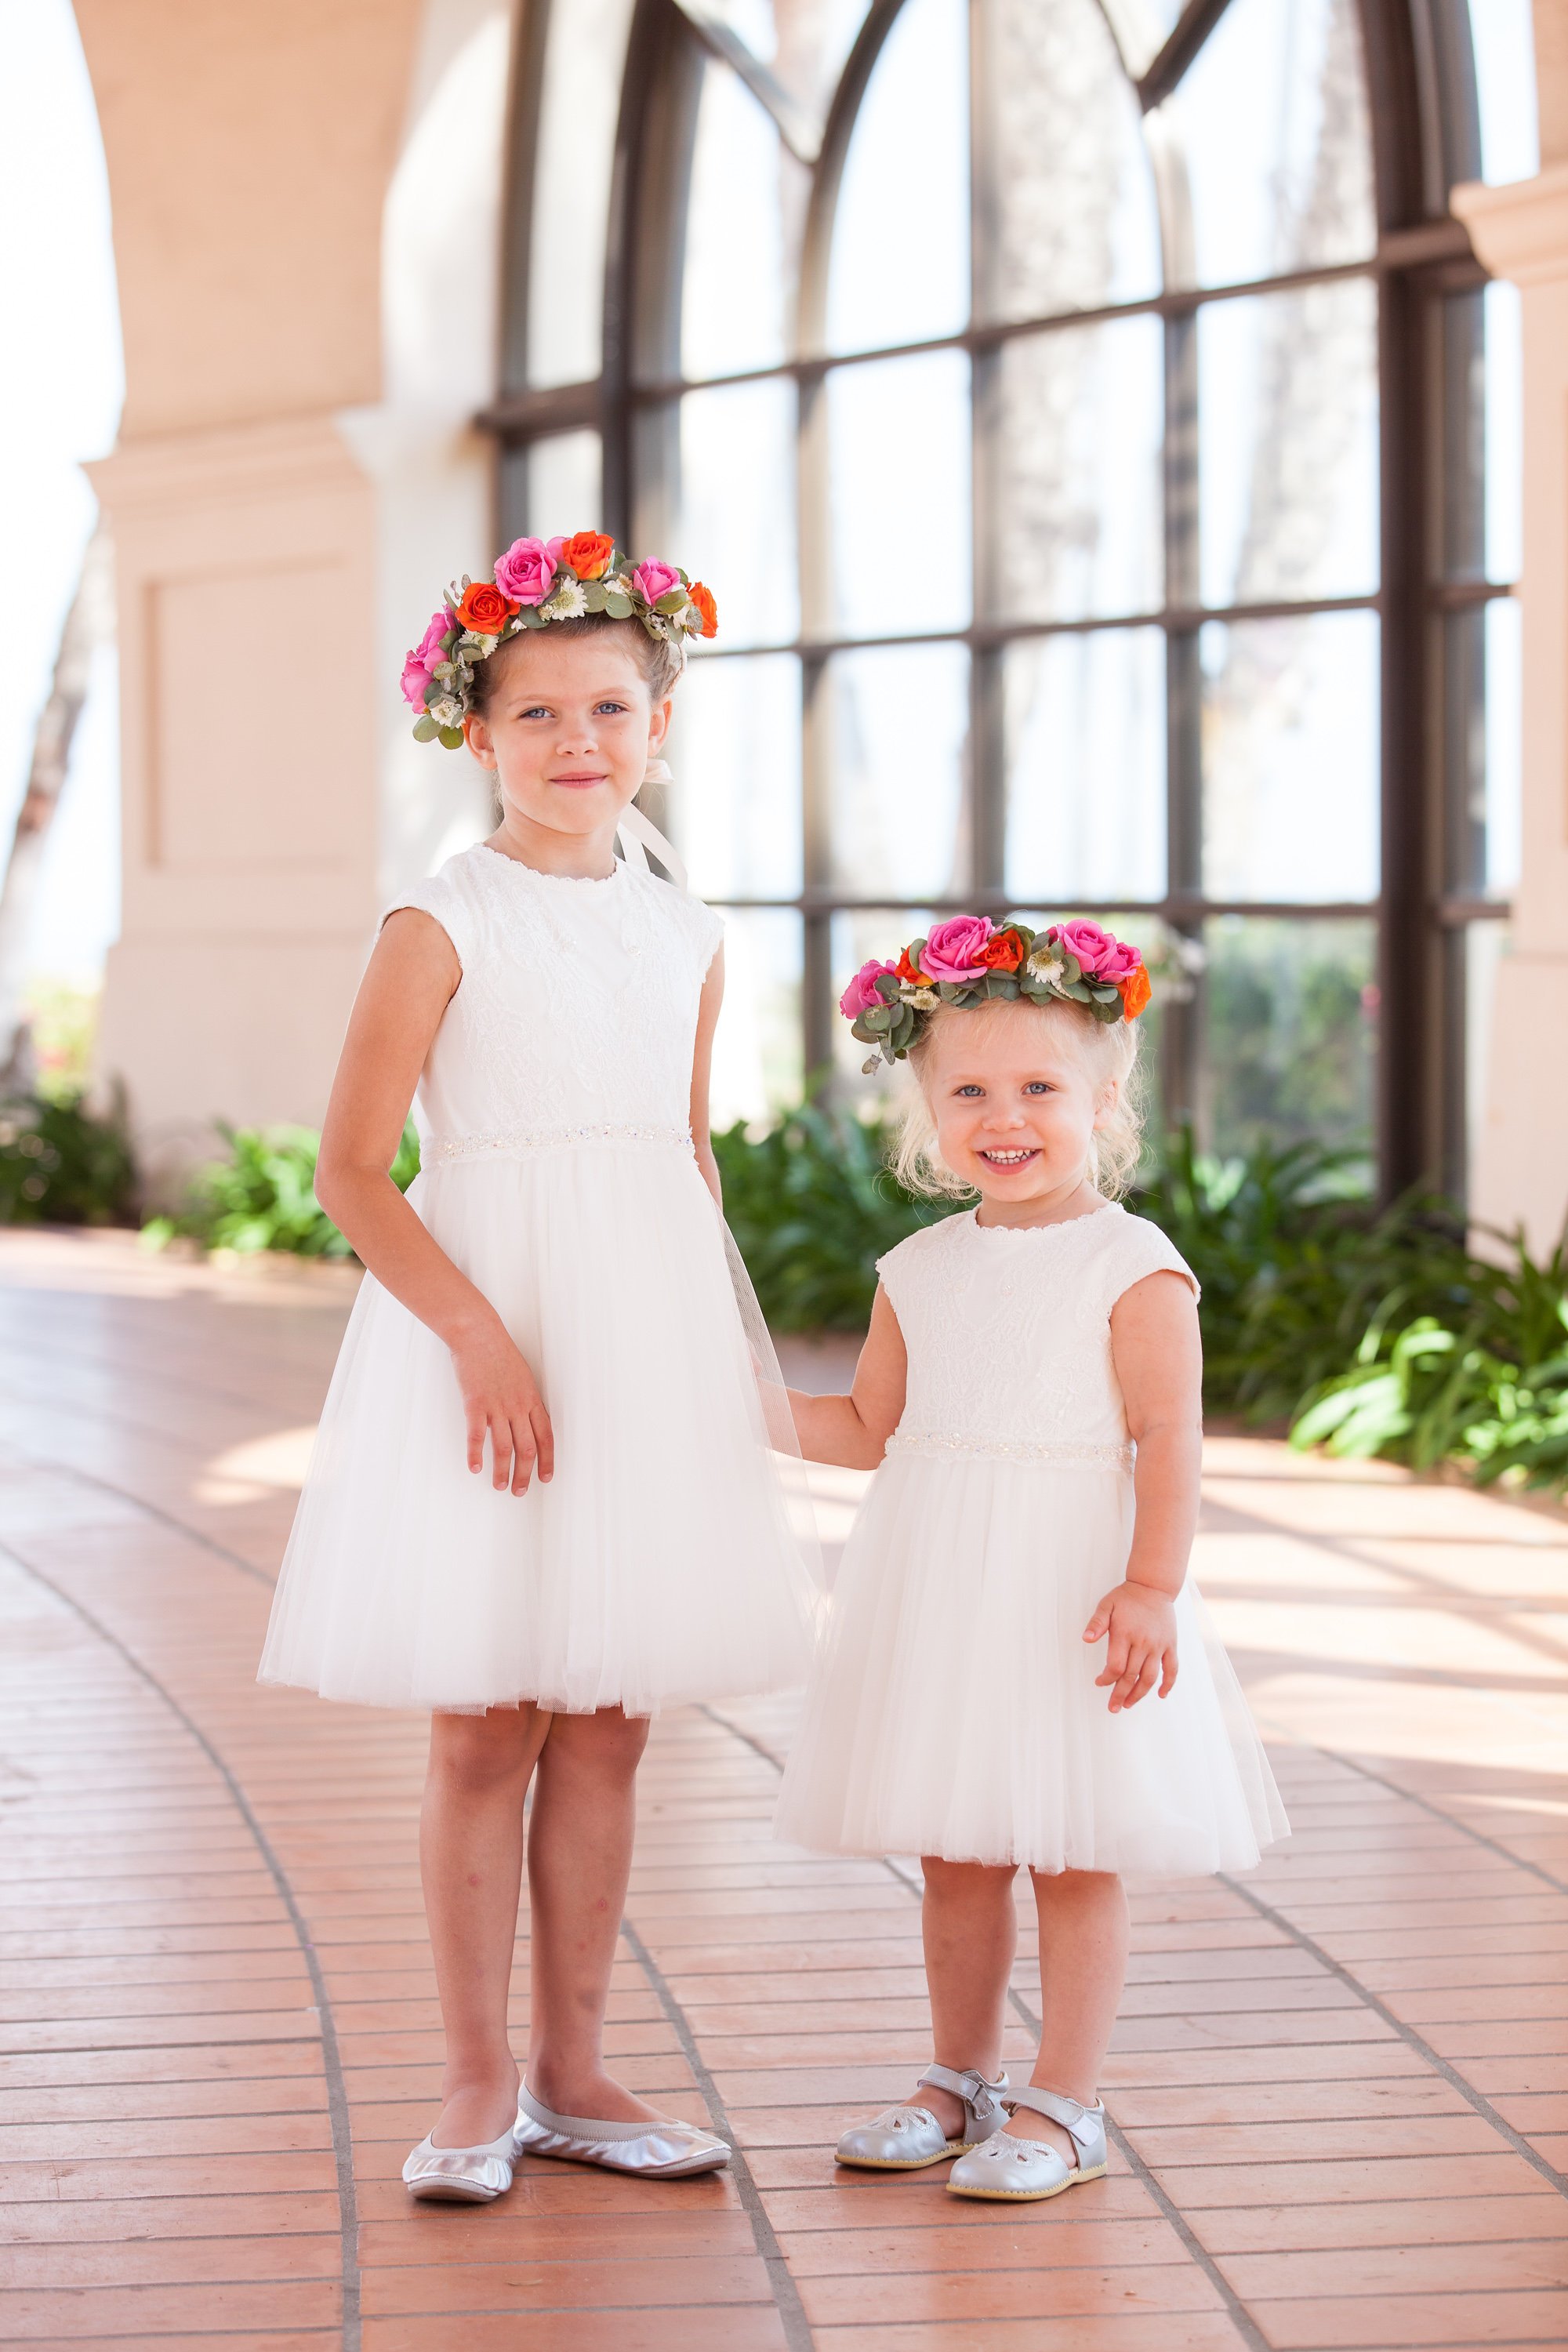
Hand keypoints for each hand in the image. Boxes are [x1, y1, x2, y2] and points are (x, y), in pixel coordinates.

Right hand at [450, 1318, 554, 1494]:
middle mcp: (517, 1405)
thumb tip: (524, 1421)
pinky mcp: (475, 1403)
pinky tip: (474, 1467)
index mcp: (531, 1399)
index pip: (546, 1436)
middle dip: (525, 1474)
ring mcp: (497, 1405)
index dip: (547, 1459)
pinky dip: (475, 1454)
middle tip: (519, 1491)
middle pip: (527, 1448)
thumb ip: (524, 1400)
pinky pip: (477, 1435)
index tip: (546, 1477)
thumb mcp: (522, 1376)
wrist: (478, 1333)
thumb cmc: (499, 1352)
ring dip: (503, 1471)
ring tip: (499, 1486)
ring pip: (504, 1446)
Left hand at [1083, 1582, 1177, 1711]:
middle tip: (1113, 1707)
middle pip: (1131, 1676)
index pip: (1115, 1666)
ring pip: (1150, 1677)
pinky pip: (1172, 1669)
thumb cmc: (1126, 1597)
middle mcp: (1143, 1642)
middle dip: (1120, 1694)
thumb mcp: (1106, 1605)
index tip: (1099, 1682)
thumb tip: (1086, 1639)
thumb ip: (1096, 1623)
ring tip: (1129, 1704)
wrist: (1153, 1587)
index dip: (1106, 1679)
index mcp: (1124, 1633)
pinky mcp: (1171, 1645)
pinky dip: (1168, 1684)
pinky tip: (1160, 1695)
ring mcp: (1159, 1645)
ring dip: (1140, 1694)